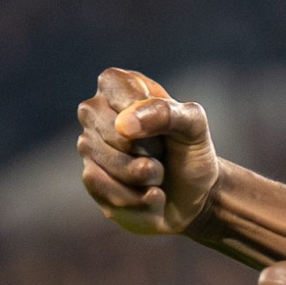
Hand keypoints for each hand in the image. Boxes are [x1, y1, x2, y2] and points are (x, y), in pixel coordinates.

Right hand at [76, 67, 221, 235]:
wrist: (195, 194)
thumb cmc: (191, 151)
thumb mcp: (194, 124)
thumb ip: (166, 112)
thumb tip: (122, 125)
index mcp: (119, 86)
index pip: (116, 89)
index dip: (146, 113)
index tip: (166, 124)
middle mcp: (96, 113)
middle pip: (115, 133)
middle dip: (150, 149)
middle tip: (163, 151)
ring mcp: (89, 147)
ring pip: (110, 164)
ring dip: (147, 176)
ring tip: (158, 173)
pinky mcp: (91, 180)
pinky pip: (108, 191)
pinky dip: (140, 198)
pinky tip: (151, 194)